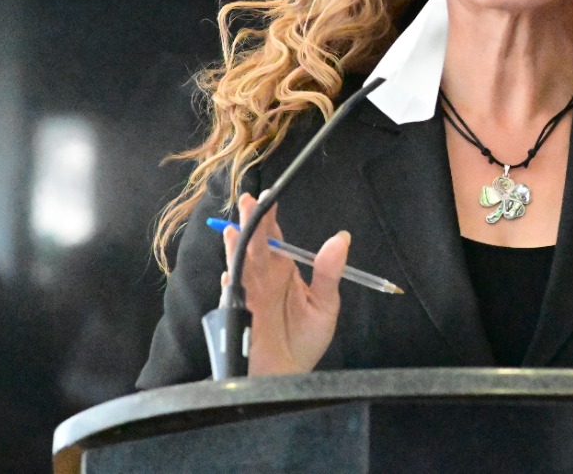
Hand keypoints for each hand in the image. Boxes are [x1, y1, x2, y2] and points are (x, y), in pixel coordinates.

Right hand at [220, 193, 349, 374]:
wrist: (291, 374)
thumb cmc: (305, 339)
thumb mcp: (325, 304)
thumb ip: (329, 272)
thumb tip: (342, 238)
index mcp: (284, 270)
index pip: (275, 238)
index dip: (270, 218)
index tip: (270, 197)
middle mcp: (264, 278)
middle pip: (255, 246)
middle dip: (251, 224)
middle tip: (249, 202)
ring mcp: (250, 296)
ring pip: (241, 266)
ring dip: (237, 248)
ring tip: (234, 230)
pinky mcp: (241, 317)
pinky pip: (234, 298)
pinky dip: (232, 285)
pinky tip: (231, 273)